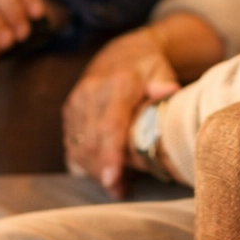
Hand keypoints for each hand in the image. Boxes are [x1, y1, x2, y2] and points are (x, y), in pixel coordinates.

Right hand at [63, 28, 179, 198]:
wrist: (120, 51)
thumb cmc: (148, 67)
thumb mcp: (162, 72)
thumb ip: (164, 89)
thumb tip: (171, 94)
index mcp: (118, 84)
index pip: (110, 125)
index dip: (110, 155)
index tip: (113, 180)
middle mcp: (92, 92)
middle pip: (91, 142)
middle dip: (104, 171)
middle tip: (121, 188)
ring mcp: (77, 101)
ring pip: (78, 147)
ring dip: (94, 170)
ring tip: (115, 184)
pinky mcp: (69, 110)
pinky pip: (71, 144)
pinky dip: (84, 163)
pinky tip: (101, 172)